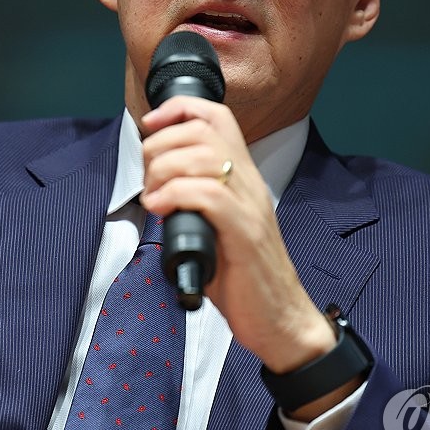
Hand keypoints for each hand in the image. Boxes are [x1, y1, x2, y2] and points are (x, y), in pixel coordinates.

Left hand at [138, 98, 335, 375]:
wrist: (281, 321)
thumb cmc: (244, 279)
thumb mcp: (215, 227)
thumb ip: (195, 201)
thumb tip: (155, 190)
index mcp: (242, 178)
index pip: (218, 117)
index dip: (179, 109)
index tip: (151, 124)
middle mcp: (249, 184)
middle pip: (204, 131)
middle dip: (162, 144)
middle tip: (148, 177)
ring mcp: (250, 207)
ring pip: (205, 157)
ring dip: (165, 169)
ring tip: (154, 196)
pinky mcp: (246, 235)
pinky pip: (211, 196)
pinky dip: (178, 194)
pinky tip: (161, 209)